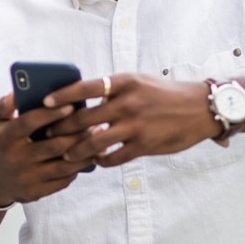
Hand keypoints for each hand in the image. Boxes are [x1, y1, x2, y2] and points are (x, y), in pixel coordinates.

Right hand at [0, 94, 95, 206]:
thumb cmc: (1, 144)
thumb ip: (5, 106)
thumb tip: (17, 92)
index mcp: (5, 138)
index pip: (30, 122)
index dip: (51, 113)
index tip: (71, 105)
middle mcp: (15, 159)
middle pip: (54, 145)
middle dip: (77, 134)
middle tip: (92, 123)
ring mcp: (26, 178)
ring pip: (63, 166)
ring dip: (82, 153)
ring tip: (95, 141)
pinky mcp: (35, 193)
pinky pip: (62, 181)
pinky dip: (76, 169)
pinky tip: (85, 158)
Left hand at [43, 73, 219, 166]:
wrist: (200, 108)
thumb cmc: (166, 93)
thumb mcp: (139, 82)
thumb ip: (114, 90)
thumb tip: (86, 100)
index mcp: (124, 82)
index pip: (85, 87)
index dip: (62, 96)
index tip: (44, 102)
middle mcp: (127, 102)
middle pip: (84, 118)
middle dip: (62, 128)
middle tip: (48, 135)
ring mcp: (135, 125)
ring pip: (94, 142)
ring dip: (76, 151)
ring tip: (66, 156)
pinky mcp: (144, 145)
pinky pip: (114, 157)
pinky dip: (101, 161)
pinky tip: (96, 161)